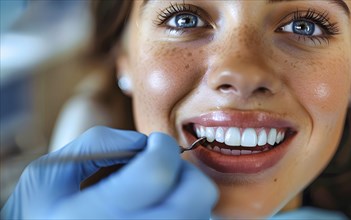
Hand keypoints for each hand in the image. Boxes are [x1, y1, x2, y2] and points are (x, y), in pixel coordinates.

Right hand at [1, 126, 217, 218]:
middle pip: (196, 196)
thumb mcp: (49, 175)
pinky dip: (186, 211)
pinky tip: (159, 208)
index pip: (157, 173)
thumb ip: (96, 145)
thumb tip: (142, 141)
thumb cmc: (42, 216)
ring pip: (201, 213)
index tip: (155, 142)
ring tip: (158, 190)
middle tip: (163, 165)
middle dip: (185, 170)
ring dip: (186, 192)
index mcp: (95, 215)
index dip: (163, 146)